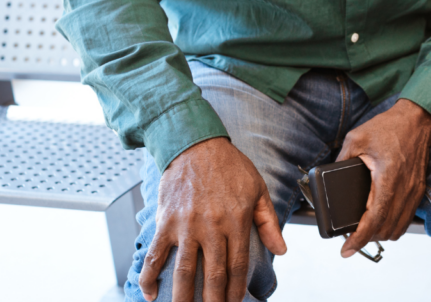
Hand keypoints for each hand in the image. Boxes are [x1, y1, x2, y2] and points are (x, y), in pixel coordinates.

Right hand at [139, 137, 286, 301]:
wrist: (197, 145)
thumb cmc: (230, 166)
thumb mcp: (258, 189)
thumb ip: (268, 222)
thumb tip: (281, 250)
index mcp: (236, 220)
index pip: (237, 266)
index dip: (236, 290)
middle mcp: (212, 227)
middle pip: (212, 275)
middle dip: (213, 300)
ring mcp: (187, 226)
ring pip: (184, 272)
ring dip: (182, 297)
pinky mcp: (166, 221)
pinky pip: (155, 255)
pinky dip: (149, 277)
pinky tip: (150, 294)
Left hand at [337, 99, 430, 257]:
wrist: (417, 119)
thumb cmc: (390, 126)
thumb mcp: (357, 138)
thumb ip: (341, 158)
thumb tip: (330, 175)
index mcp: (388, 176)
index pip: (374, 218)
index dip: (359, 238)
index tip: (347, 249)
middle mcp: (404, 188)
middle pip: (386, 229)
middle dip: (367, 238)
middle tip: (351, 239)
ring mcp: (414, 190)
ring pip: (399, 228)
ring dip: (381, 234)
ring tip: (366, 232)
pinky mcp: (419, 190)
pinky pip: (407, 218)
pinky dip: (394, 225)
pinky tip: (383, 221)